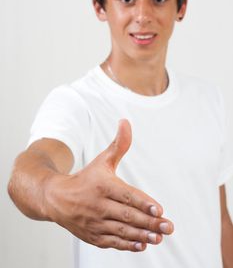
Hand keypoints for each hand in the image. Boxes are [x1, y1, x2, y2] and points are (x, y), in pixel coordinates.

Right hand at [45, 119, 173, 251]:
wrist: (55, 198)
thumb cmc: (84, 178)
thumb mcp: (101, 160)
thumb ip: (118, 145)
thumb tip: (125, 122)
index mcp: (102, 185)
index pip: (126, 195)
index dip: (143, 202)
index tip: (160, 209)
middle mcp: (98, 205)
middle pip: (127, 215)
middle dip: (149, 222)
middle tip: (168, 226)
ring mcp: (95, 222)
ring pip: (121, 231)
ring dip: (142, 235)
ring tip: (159, 237)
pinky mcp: (93, 236)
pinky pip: (112, 242)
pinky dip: (127, 244)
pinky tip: (142, 244)